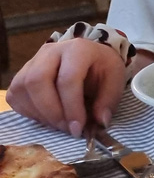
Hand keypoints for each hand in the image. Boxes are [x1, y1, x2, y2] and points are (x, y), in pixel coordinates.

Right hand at [7, 40, 126, 135]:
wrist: (89, 57)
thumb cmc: (101, 68)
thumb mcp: (115, 80)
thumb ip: (108, 100)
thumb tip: (100, 121)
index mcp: (78, 49)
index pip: (67, 78)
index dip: (72, 107)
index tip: (78, 128)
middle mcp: (50, 51)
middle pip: (37, 81)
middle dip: (52, 111)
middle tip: (67, 128)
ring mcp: (31, 62)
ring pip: (23, 89)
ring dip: (41, 115)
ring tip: (60, 125)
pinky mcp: (20, 75)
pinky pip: (16, 97)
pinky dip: (30, 113)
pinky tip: (48, 118)